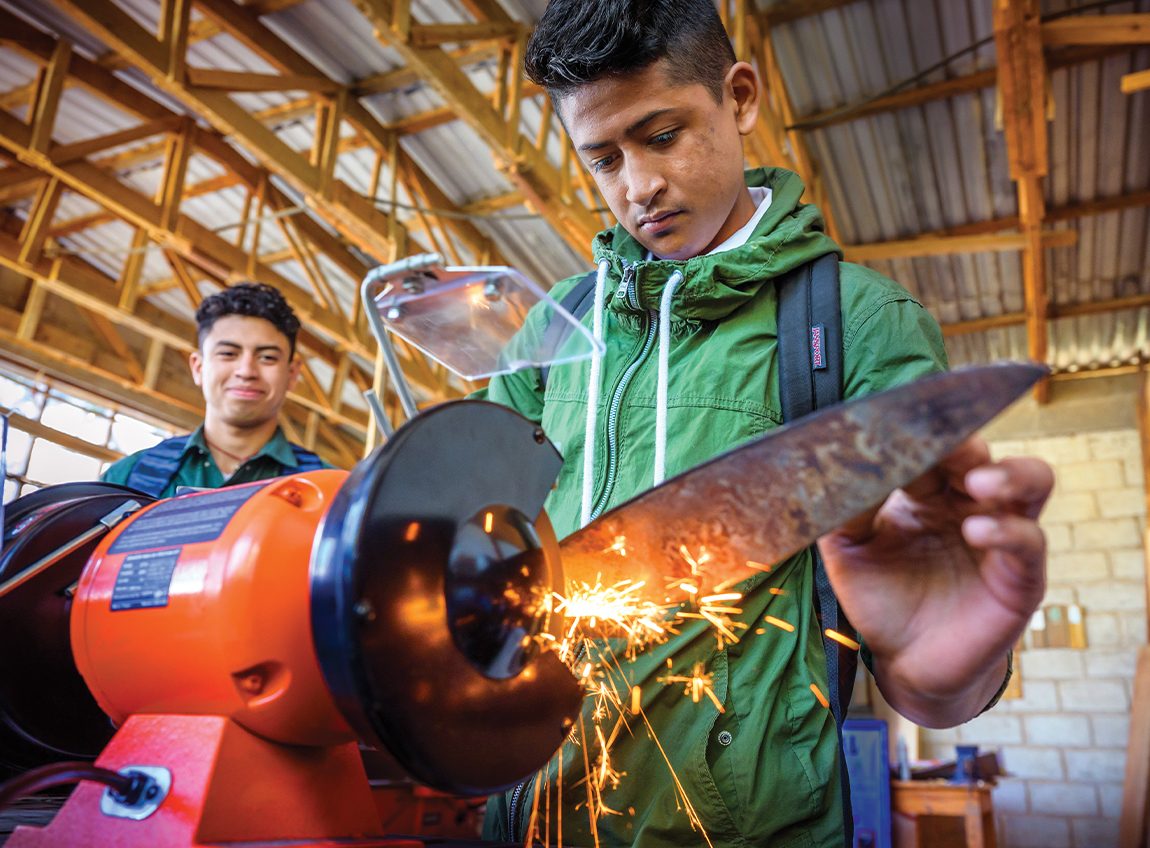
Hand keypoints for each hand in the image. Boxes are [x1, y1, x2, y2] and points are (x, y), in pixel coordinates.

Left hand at [817, 436, 1053, 726]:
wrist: (905, 662)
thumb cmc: (880, 600)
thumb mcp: (849, 551)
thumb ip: (843, 512)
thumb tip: (833, 470)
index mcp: (928, 492)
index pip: (935, 447)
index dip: (922, 435)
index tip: (900, 426)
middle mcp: (969, 505)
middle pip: (983, 454)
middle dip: (965, 444)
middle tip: (945, 444)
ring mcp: (1001, 536)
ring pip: (1031, 482)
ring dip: (1008, 474)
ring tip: (978, 482)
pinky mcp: (1020, 577)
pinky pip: (1029, 542)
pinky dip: (1007, 532)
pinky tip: (975, 533)